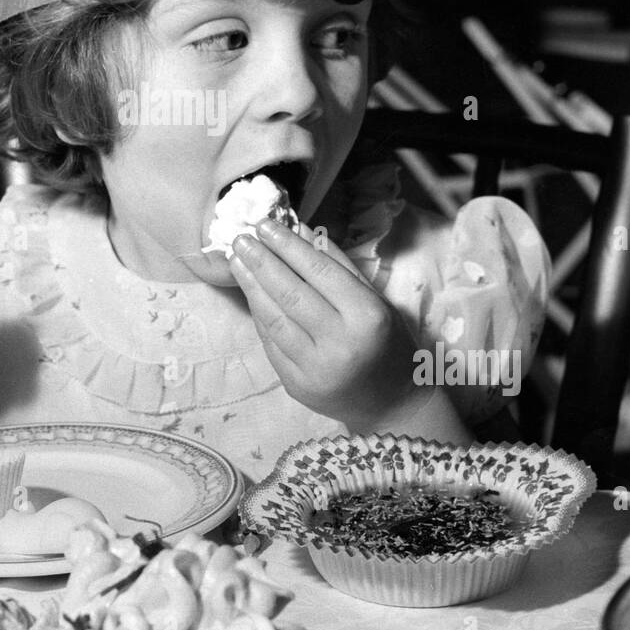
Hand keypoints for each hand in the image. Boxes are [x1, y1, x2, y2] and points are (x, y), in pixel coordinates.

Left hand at [228, 219, 466, 440]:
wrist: (392, 405)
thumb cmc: (388, 344)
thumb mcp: (375, 299)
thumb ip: (337, 265)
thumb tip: (299, 230)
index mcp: (367, 317)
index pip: (319, 273)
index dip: (289, 246)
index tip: (266, 225)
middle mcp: (340, 344)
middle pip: (291, 294)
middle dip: (261, 262)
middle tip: (241, 238)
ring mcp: (315, 370)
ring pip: (274, 319)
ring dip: (251, 287)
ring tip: (237, 261)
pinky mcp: (297, 386)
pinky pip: (271, 343)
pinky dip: (259, 315)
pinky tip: (250, 293)